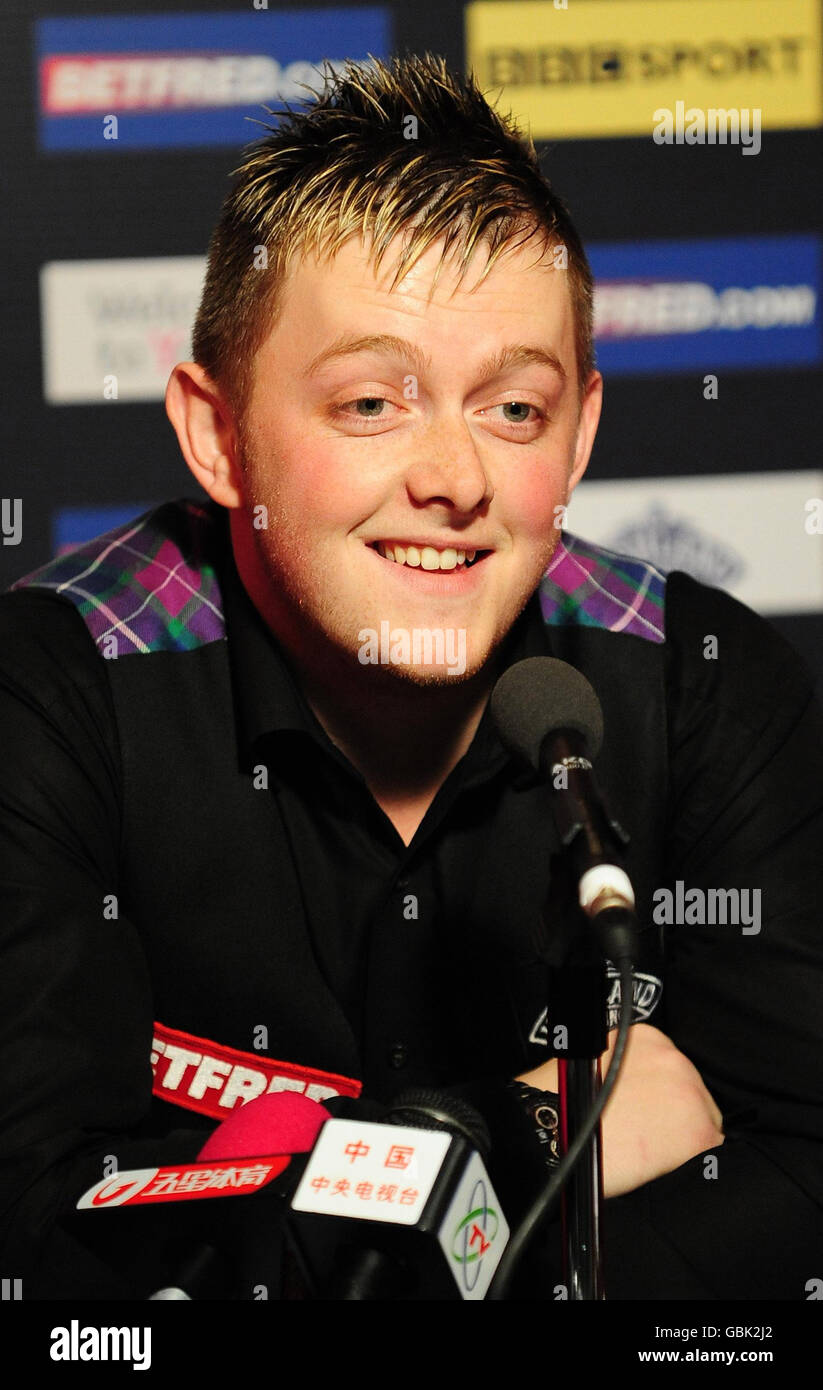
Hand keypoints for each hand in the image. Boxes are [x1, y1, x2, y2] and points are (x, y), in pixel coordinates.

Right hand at [517, 1023, 724, 1197]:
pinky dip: (690, 1164)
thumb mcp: (592, 1064)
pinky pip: (709, 1153)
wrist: (553, 1133)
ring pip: (704, 1122)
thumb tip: (637, 1092)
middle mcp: (673, 1057)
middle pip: (691, 1095)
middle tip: (645, 1139)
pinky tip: (660, 1167)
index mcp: (645, 1037)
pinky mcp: (698, 1130)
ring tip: (649, 1156)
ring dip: (683, 1140)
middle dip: (673, 1118)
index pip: (671, 1072)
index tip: (647, 1114)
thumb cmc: (560, 1104)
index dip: (659, 1099)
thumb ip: (623, 1069)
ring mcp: (689, 1091)